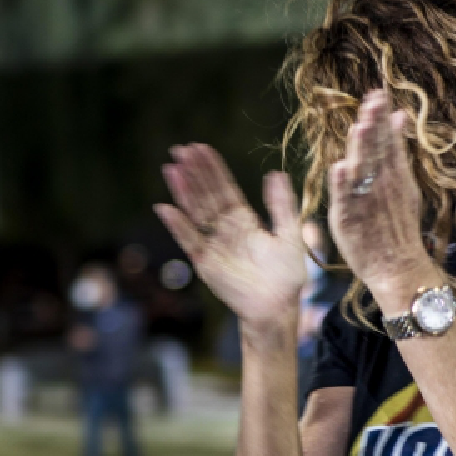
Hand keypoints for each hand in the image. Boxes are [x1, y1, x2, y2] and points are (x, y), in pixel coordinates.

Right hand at [155, 145, 306, 330]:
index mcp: (244, 221)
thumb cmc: (286, 276)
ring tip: (171, 169)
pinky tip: (165, 208)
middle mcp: (225, 229)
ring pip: (195, 212)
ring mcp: (213, 244)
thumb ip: (282, 205)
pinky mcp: (205, 263)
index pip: (225, 189)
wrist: (278, 307)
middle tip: (180, 150)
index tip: (201, 148)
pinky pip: (189, 240)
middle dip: (194, 173)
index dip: (213, 169)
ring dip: (183, 191)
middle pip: (206, 195)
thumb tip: (276, 173)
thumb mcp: (290, 234)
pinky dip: (177, 225)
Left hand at [326, 90, 436, 309]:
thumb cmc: (396, 225)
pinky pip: (345, 200)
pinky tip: (339, 168)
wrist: (398, 266)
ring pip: (362, 172)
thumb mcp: (403, 183)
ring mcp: (366, 202)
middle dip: (374, 126)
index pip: (387, 141)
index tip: (378, 94)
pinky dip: (343, 186)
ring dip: (361, 151)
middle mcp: (381, 185)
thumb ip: (399, 150)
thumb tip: (401, 116)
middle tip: (373, 100)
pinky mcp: (350, 219)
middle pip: (377, 151)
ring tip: (359, 128)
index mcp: (394, 175)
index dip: (382, 119)